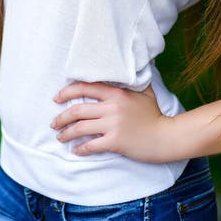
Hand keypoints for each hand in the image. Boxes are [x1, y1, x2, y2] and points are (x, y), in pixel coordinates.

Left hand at [50, 81, 174, 162]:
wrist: (166, 136)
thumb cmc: (155, 115)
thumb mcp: (145, 92)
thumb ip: (134, 81)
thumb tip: (131, 69)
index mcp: (116, 93)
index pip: (85, 87)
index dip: (67, 92)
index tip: (57, 98)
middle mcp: (112, 107)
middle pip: (77, 110)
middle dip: (61, 117)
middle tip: (54, 123)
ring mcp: (113, 124)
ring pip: (80, 128)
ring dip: (66, 134)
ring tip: (60, 137)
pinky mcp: (115, 142)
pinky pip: (90, 145)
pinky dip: (80, 149)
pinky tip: (76, 150)